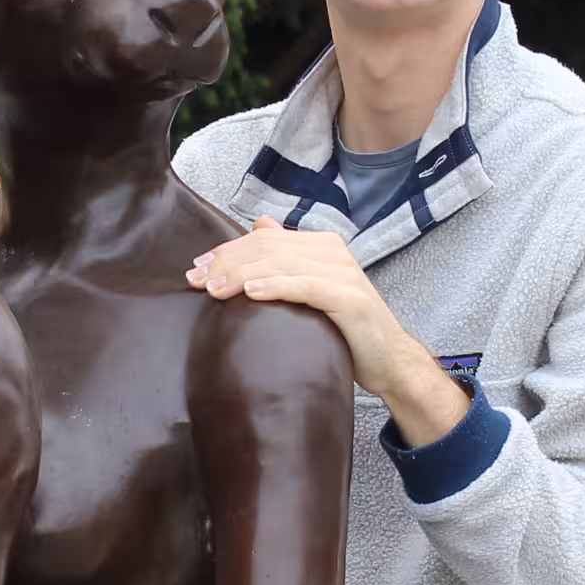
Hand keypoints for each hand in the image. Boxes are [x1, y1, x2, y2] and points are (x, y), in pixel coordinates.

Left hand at [189, 216, 469, 446]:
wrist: (389, 359)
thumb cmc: (344, 329)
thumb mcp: (312, 288)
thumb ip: (288, 258)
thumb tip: (259, 225)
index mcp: (321, 245)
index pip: (263, 239)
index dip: (227, 251)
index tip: (197, 268)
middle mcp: (332, 252)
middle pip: (268, 247)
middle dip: (227, 261)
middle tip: (196, 280)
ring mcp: (343, 273)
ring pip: (282, 262)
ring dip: (242, 273)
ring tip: (214, 288)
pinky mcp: (349, 298)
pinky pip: (306, 285)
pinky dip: (276, 286)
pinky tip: (250, 293)